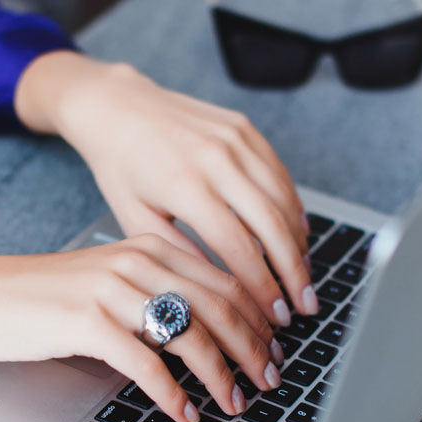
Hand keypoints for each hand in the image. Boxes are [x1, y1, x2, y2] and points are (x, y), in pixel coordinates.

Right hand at [0, 235, 284, 421]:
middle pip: (220, 307)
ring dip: (222, 375)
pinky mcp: (90, 322)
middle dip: (253, 349)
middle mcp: (138, 261)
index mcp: (150, 246)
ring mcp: (114, 290)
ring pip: (192, 335)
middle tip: (270, 381)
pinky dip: (174, 394)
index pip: (225, 281)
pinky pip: (148, 364)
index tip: (276, 350)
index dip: (258, 320)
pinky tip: (185, 413)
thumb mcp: (111, 281)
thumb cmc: (46, 296)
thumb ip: (158, 293)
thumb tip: (212, 332)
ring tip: (235, 402)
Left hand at [15, 52, 319, 328]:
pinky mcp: (244, 128)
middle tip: (305, 306)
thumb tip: (221, 293)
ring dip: (299, 243)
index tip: (276, 315)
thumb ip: (180, 255)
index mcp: (185, 185)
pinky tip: (297, 236)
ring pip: (283, 199)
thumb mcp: (136, 219)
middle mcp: (216, 158)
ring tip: (304, 277)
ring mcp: (235, 139)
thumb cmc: (121, 167)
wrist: (116, 106)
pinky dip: (293, 208)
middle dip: (294, 272)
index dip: (263, 286)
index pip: (238, 247)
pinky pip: (280, 174)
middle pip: (272, 226)